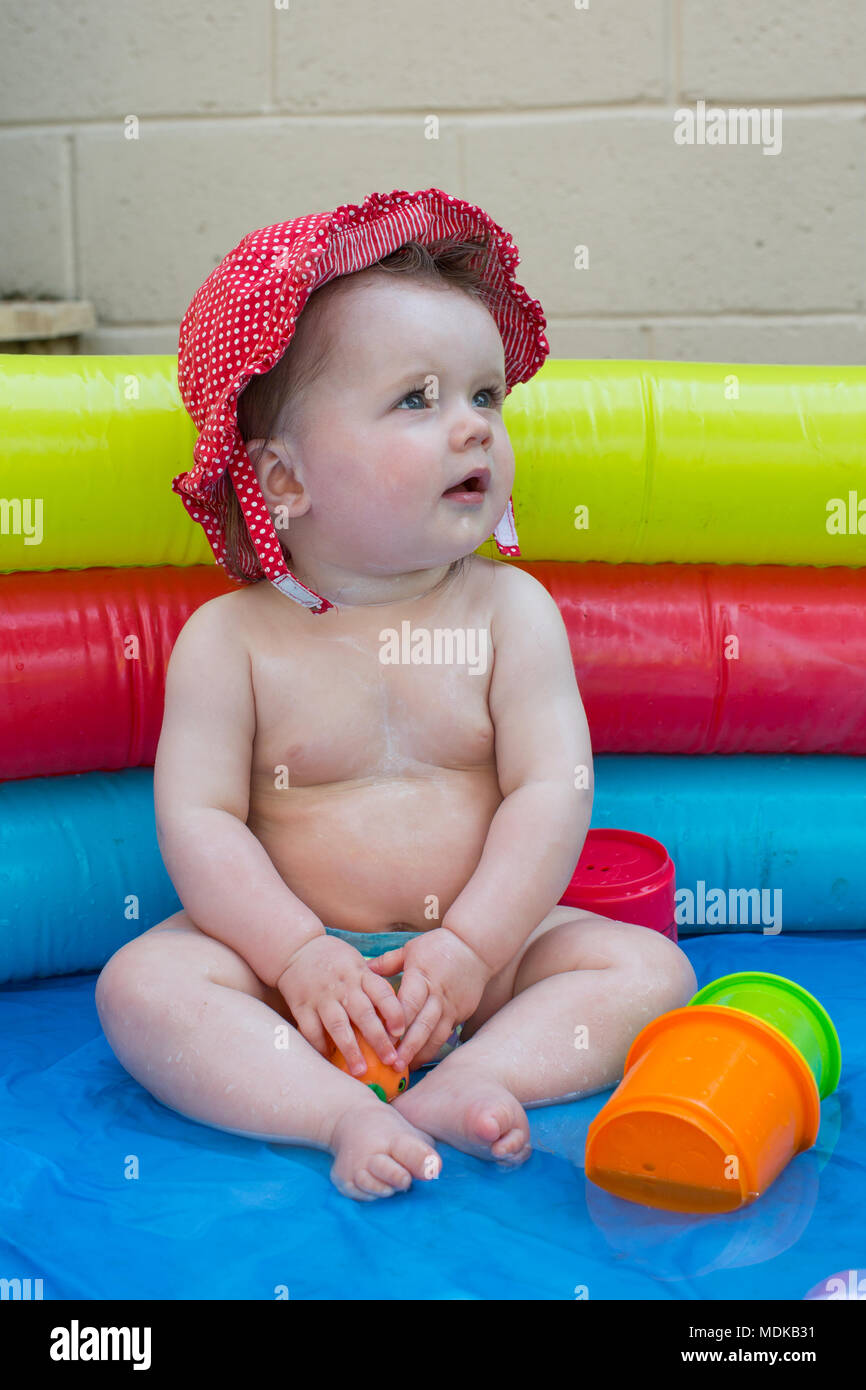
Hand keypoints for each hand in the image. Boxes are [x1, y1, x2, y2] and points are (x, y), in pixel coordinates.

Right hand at [275, 935, 405, 1077]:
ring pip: (338, 1026)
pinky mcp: (302, 1006)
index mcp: (360, 973)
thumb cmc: (335, 960)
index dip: (394, 1012)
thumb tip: (398, 1015)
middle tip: (390, 1060)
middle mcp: (343, 985)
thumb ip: (374, 985)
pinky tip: (329, 1059)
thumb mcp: (358, 963)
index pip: (382, 993)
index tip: (402, 1032)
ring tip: (360, 1071)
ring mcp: (321, 996)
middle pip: (363, 1014)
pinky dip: (320, 1046)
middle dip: (378, 1039)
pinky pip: (311, 1030)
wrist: (297, 949)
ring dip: (350, 1050)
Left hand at [366, 928, 491, 1068]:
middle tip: (393, 1063)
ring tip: (406, 1068)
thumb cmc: (439, 946)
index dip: (397, 1021)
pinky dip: (433, 1048)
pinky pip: (446, 1034)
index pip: (409, 1002)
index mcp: (422, 976)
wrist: (475, 948)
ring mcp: (451, 1006)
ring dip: (421, 1052)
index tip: (385, 1037)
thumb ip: (387, 962)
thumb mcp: (411, 949)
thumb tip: (363, 970)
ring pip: (436, 1034)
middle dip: (408, 1046)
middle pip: (423, 1023)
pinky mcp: (461, 1013)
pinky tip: (421, 1059)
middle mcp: (437, 994)